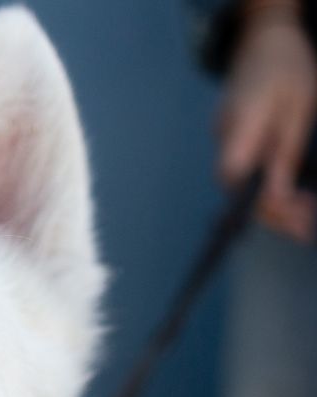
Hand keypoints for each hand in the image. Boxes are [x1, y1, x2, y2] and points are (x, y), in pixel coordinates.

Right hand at [219, 9, 316, 242]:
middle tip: (305, 228)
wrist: (263, 38)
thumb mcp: (300, 108)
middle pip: (236, 190)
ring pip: (239, 184)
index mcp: (242, 129)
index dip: (264, 208)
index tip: (297, 223)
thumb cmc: (287, 67)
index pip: (238, 182)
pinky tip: (289, 193)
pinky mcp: (230, 139)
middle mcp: (224, 139)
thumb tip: (276, 199)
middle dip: (271, 214)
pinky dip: (265, 187)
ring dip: (270, 204)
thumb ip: (285, 154)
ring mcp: (223, 139)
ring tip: (303, 214)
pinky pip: (243, 171)